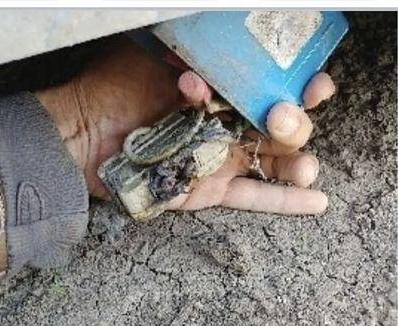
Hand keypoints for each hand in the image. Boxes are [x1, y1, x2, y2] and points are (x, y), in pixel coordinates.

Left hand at [36, 37, 333, 214]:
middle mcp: (228, 121)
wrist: (83, 136)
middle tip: (279, 118)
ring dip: (298, 162)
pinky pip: (253, 196)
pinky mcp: (211, 189)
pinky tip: (317, 201)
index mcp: (221, 89)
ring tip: (304, 167)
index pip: (271, 85)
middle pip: (281, 124)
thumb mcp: (153, 56)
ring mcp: (222, 157)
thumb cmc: (114, 89)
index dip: (299, 84)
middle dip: (294, 121)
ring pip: (275, 161)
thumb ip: (193, 54)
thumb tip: (221, 50)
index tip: (313, 84)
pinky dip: (284, 200)